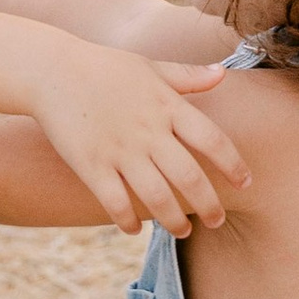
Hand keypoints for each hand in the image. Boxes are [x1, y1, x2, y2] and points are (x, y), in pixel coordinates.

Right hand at [0, 32, 243, 236]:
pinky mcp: (91, 165)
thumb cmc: (103, 67)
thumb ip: (187, 76)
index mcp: (167, 106)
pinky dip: (128, 220)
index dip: (233, 165)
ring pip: (157, 197)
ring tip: (183, 231)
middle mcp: (148, 131)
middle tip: (218, 221)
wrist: (51, 70)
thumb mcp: (148, 67)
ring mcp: (120, 150)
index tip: (247, 183)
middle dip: (209, 204)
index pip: (213, 140)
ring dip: (174, 220)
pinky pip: (116, 203)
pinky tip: (134, 229)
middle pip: (190, 177)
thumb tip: (223, 74)